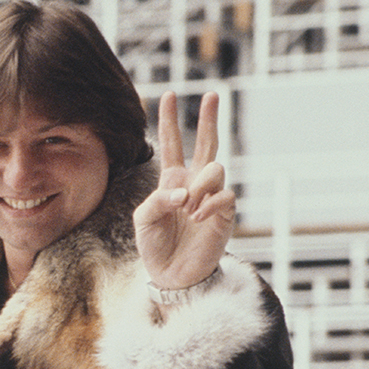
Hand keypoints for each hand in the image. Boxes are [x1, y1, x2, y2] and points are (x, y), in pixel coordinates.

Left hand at [134, 91, 235, 290]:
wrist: (171, 274)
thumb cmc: (154, 245)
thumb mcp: (143, 219)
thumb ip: (158, 199)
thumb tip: (184, 191)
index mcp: (172, 180)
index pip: (172, 144)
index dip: (168, 121)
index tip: (168, 95)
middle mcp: (194, 183)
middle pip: (207, 143)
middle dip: (209, 118)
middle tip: (212, 94)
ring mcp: (211, 196)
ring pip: (215, 168)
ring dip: (199, 185)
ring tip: (187, 208)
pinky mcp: (225, 212)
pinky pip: (223, 195)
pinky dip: (208, 204)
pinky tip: (197, 216)